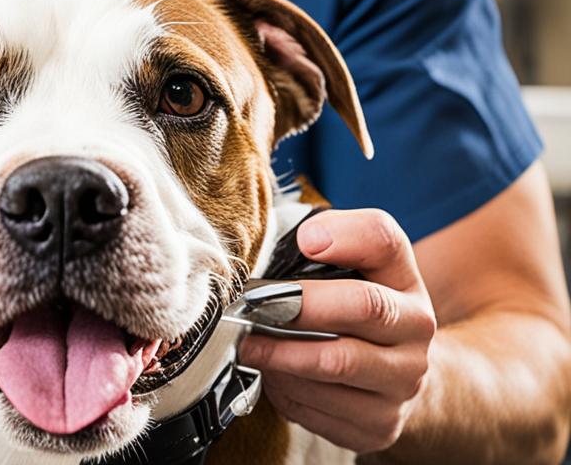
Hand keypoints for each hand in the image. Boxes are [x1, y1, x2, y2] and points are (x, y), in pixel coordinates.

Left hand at [238, 209, 436, 452]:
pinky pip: (320, 409)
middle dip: (296, 305)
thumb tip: (307, 238)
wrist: (396, 372)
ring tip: (249, 344)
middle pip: (361, 307)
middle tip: (248, 308)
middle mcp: (416, 332)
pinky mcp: (379, 426)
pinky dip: (285, 390)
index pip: (383, 242)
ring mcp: (403, 384)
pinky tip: (273, 376)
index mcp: (404, 281)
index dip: (345, 236)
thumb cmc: (357, 306)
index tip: (304, 241)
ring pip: (333, 366)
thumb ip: (336, 237)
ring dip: (279, 355)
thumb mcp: (355, 262)